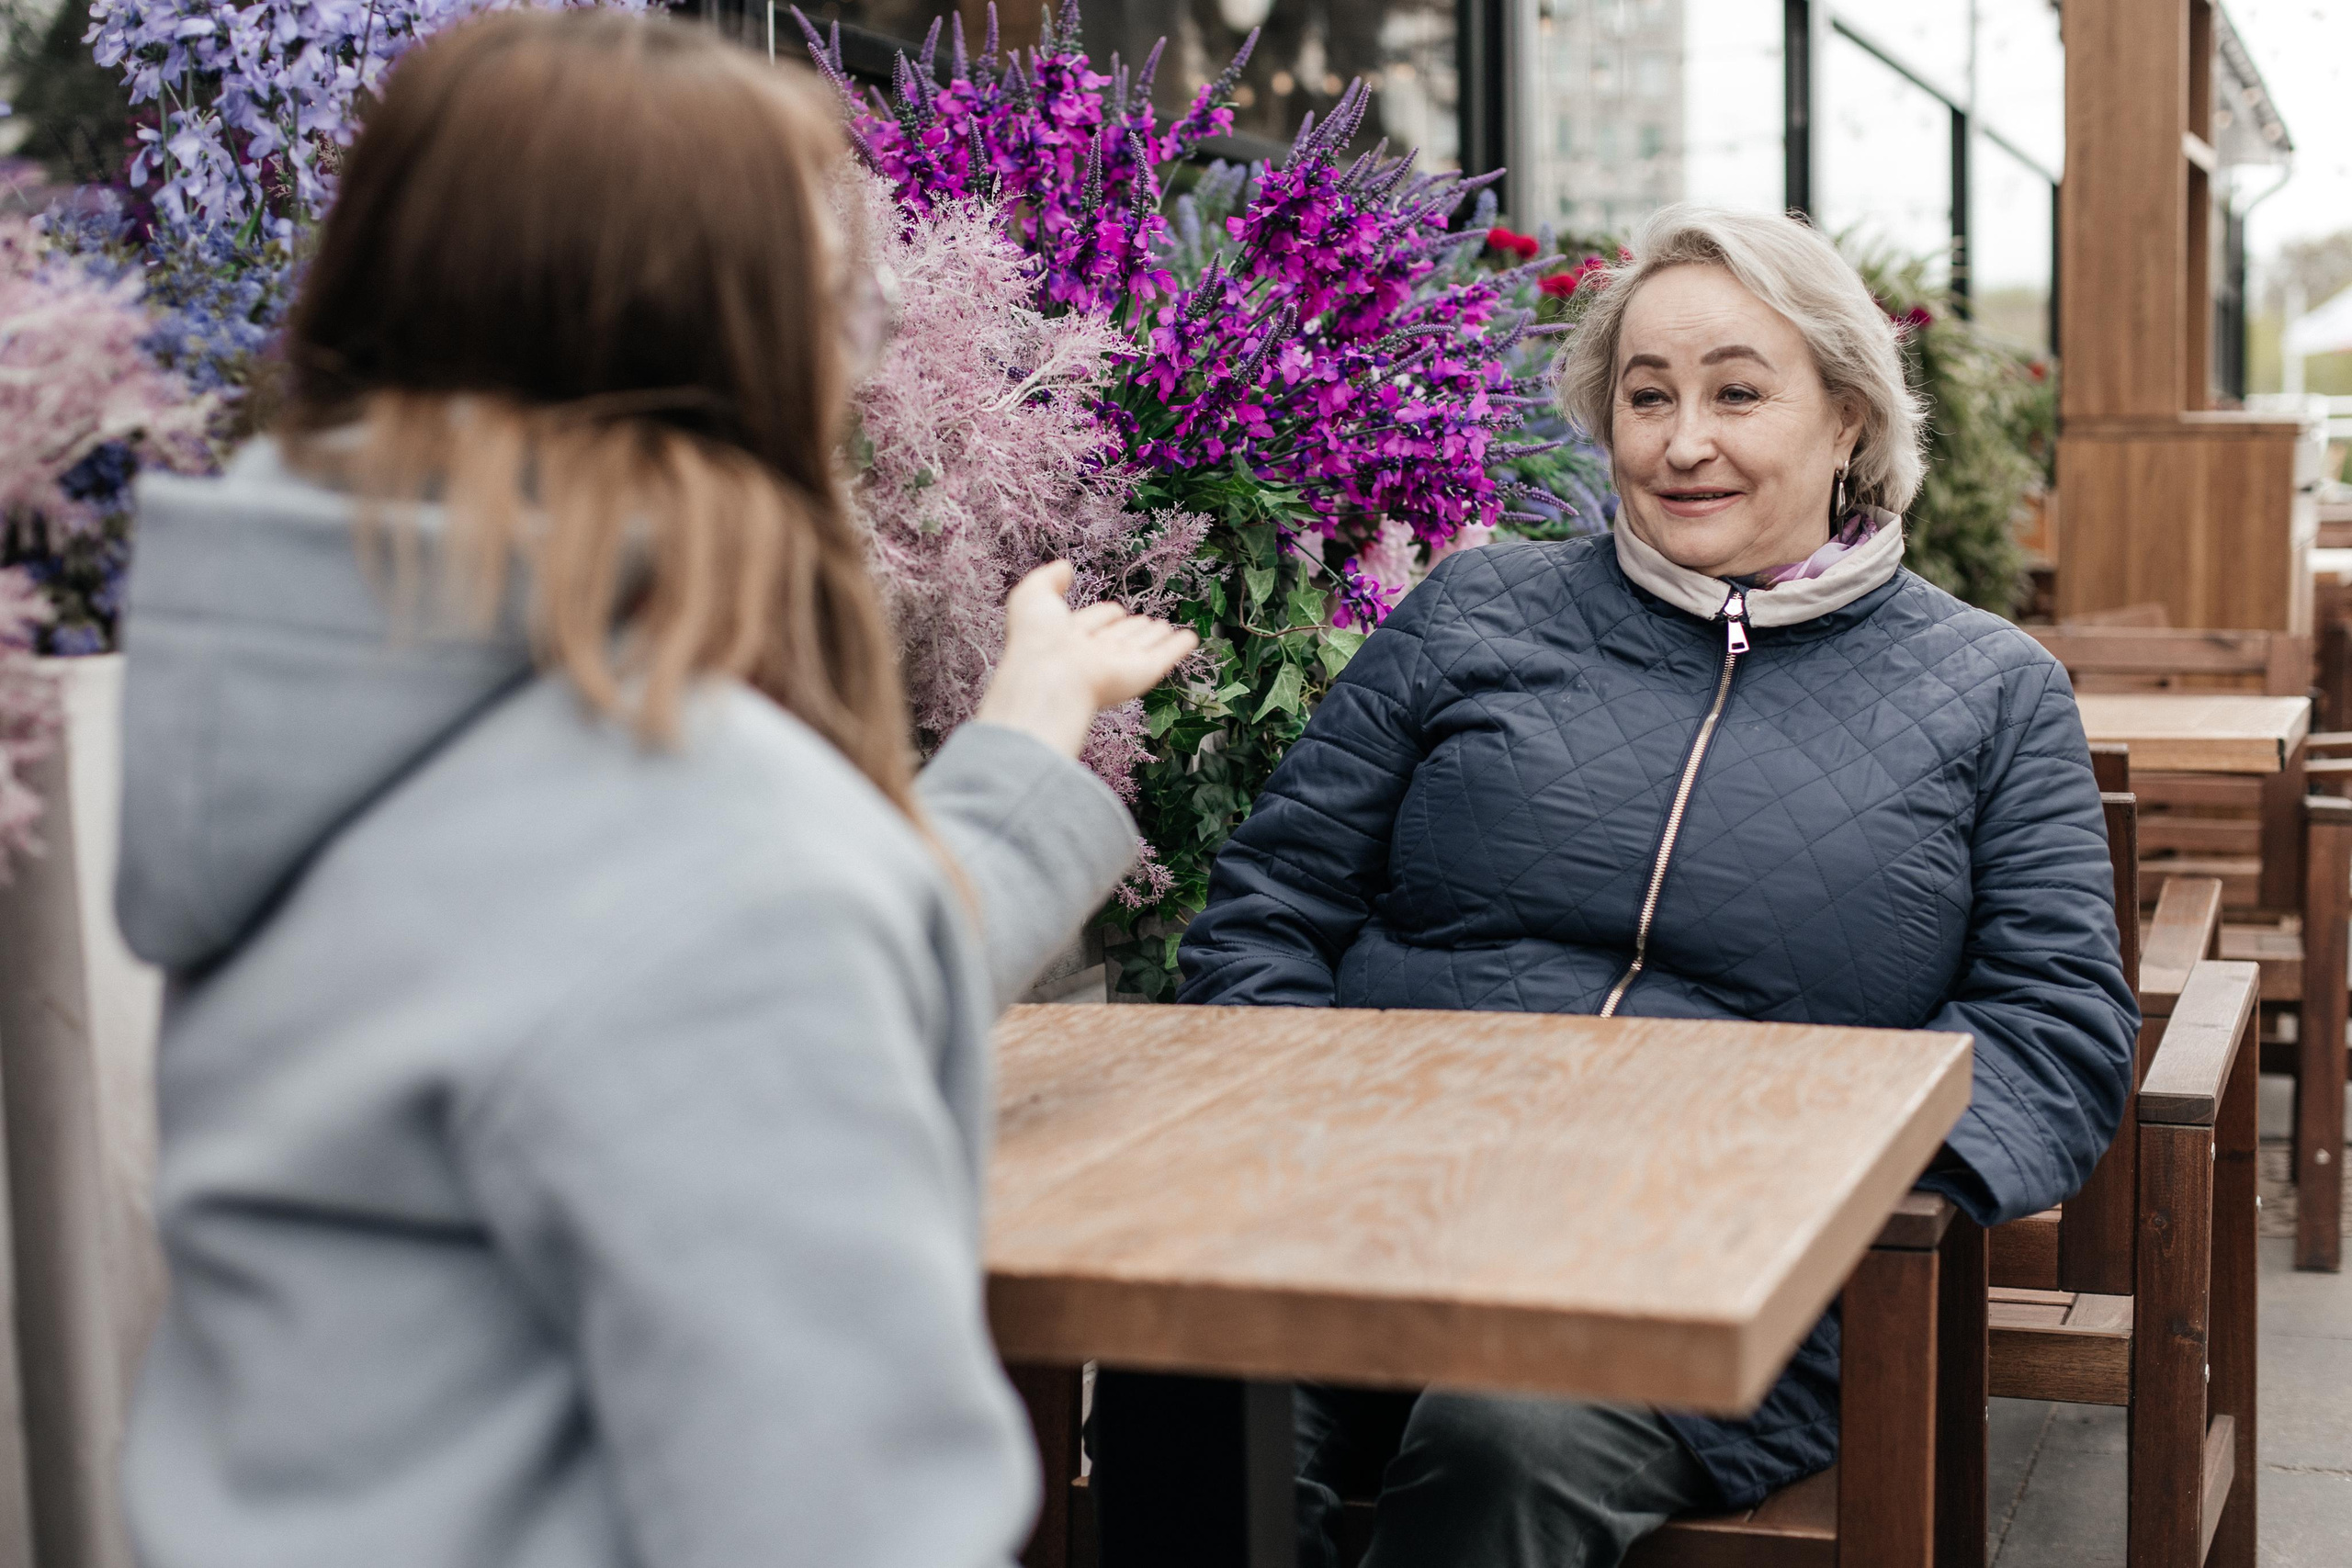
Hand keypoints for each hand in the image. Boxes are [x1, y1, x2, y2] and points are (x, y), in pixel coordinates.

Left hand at [973, 562, 1198, 758]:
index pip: (1093, 620)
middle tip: (1146, 622)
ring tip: (1165, 628)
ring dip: (1155, 636)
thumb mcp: (1032, 597)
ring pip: (1142, 644)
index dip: (1102, 615)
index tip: (1111, 611)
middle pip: (1119, 635)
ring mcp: (1119, 663)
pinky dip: (1179, 647)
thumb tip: (1064, 567)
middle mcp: (1095, 652)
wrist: (1052, 676)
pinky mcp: (1142, 672)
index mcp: (1069, 637)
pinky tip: (1189, 639)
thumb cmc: (1038, 639)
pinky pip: (1165, 656)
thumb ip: (1047, 579)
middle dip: (1132, 627)